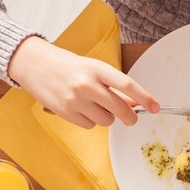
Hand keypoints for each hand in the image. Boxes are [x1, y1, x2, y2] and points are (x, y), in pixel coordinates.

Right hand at [8, 36, 157, 127]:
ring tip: (92, 104)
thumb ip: (114, 85)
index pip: (127, 85)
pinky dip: (90, 120)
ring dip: (106, 116)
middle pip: (121, 109)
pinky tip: (80, 108)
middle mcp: (86, 84)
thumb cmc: (68, 66)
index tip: (155, 107)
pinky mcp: (66, 113)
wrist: (34, 64)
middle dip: (130, 117)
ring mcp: (75, 99)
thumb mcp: (93, 68)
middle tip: (130, 117)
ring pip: (107, 121)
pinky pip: (91, 125)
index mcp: (96, 68)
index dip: (144, 98)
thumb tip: (136, 103)